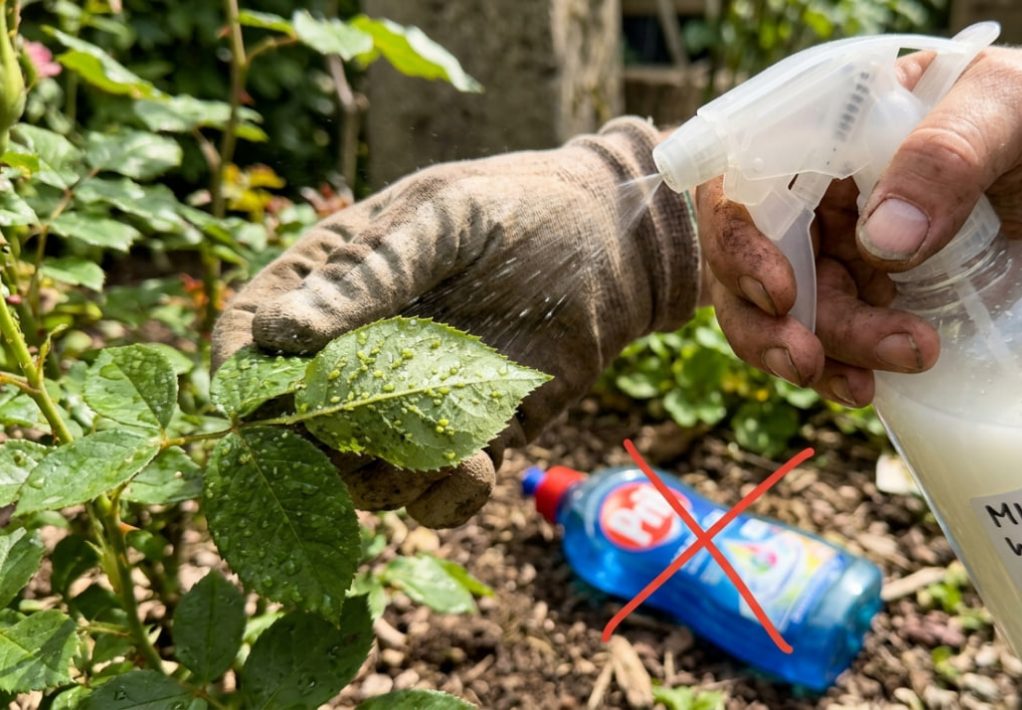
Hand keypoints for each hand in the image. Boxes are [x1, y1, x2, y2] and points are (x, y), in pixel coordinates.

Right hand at [212, 118, 698, 526]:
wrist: (613, 244)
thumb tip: (279, 335)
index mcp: (329, 287)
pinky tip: (480, 463)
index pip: (249, 341)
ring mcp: (411, 402)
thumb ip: (370, 272)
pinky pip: (434, 498)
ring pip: (363, 476)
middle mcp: (359, 354)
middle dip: (321, 445)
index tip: (257, 405)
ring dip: (390, 476)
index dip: (239, 379)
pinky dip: (447, 497)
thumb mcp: (442, 218)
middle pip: (298, 429)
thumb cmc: (521, 209)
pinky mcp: (470, 438)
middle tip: (371, 429)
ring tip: (446, 442)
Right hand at [699, 46, 1021, 405]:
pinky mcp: (877, 294)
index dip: (741, 239)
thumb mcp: (1011, 110)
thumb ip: (946, 157)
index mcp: (830, 128)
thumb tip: (881, 240)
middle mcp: (822, 189)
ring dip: (821, 352)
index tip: (781, 292)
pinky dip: (844, 368)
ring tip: (878, 377)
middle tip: (810, 361)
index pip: (749, 179)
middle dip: (772, 320)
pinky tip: (872, 389)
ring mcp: (845, 246)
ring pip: (792, 311)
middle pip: (757, 259)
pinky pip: (837, 339)